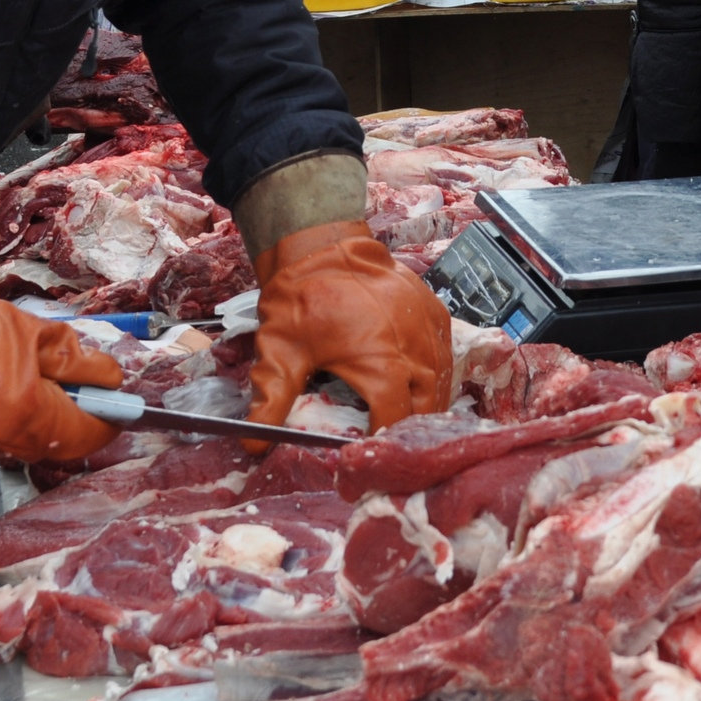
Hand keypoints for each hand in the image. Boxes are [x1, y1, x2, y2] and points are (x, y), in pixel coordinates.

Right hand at [0, 282, 124, 479]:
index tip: (112, 406)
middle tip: (39, 375)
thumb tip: (108, 377)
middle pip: (44, 439)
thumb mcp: (31, 332)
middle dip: (51, 410)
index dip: (105, 420)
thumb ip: (74, 358)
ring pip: (2, 441)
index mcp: (33, 417)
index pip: (87, 435)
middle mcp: (1, 446)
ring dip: (7, 416)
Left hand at [248, 219, 450, 436]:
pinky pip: (446, 354)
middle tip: (391, 443)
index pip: (394, 421)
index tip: (370, 456)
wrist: (322, 243)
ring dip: (428, 404)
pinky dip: (437, 375)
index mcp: (380, 364)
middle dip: (410, 429)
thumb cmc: (302, 297)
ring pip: (442, 382)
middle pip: (426, 408)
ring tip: (409, 422)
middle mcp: (413, 349)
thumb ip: (272, 400)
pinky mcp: (435, 312)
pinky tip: (420, 386)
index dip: (383, 443)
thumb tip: (253, 443)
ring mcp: (428, 328)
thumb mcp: (281, 351)